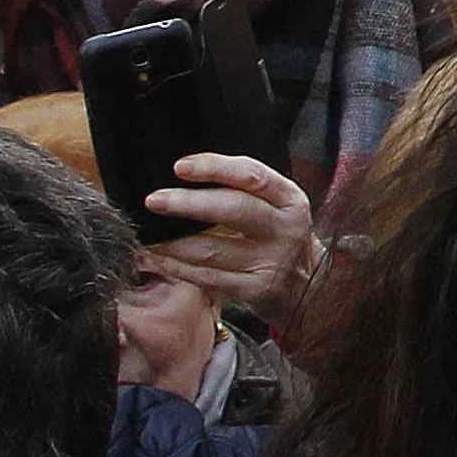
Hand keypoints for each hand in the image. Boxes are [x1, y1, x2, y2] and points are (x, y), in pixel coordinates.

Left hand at [145, 152, 316, 324]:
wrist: (308, 287)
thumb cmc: (279, 237)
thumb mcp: (277, 207)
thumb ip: (243, 190)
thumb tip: (186, 176)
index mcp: (290, 200)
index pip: (252, 176)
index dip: (215, 168)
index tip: (181, 167)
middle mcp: (285, 229)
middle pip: (234, 210)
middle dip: (188, 204)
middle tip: (154, 200)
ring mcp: (271, 262)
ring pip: (213, 249)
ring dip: (173, 243)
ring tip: (148, 235)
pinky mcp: (255, 290)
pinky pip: (208, 277)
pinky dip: (177, 267)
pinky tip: (159, 259)